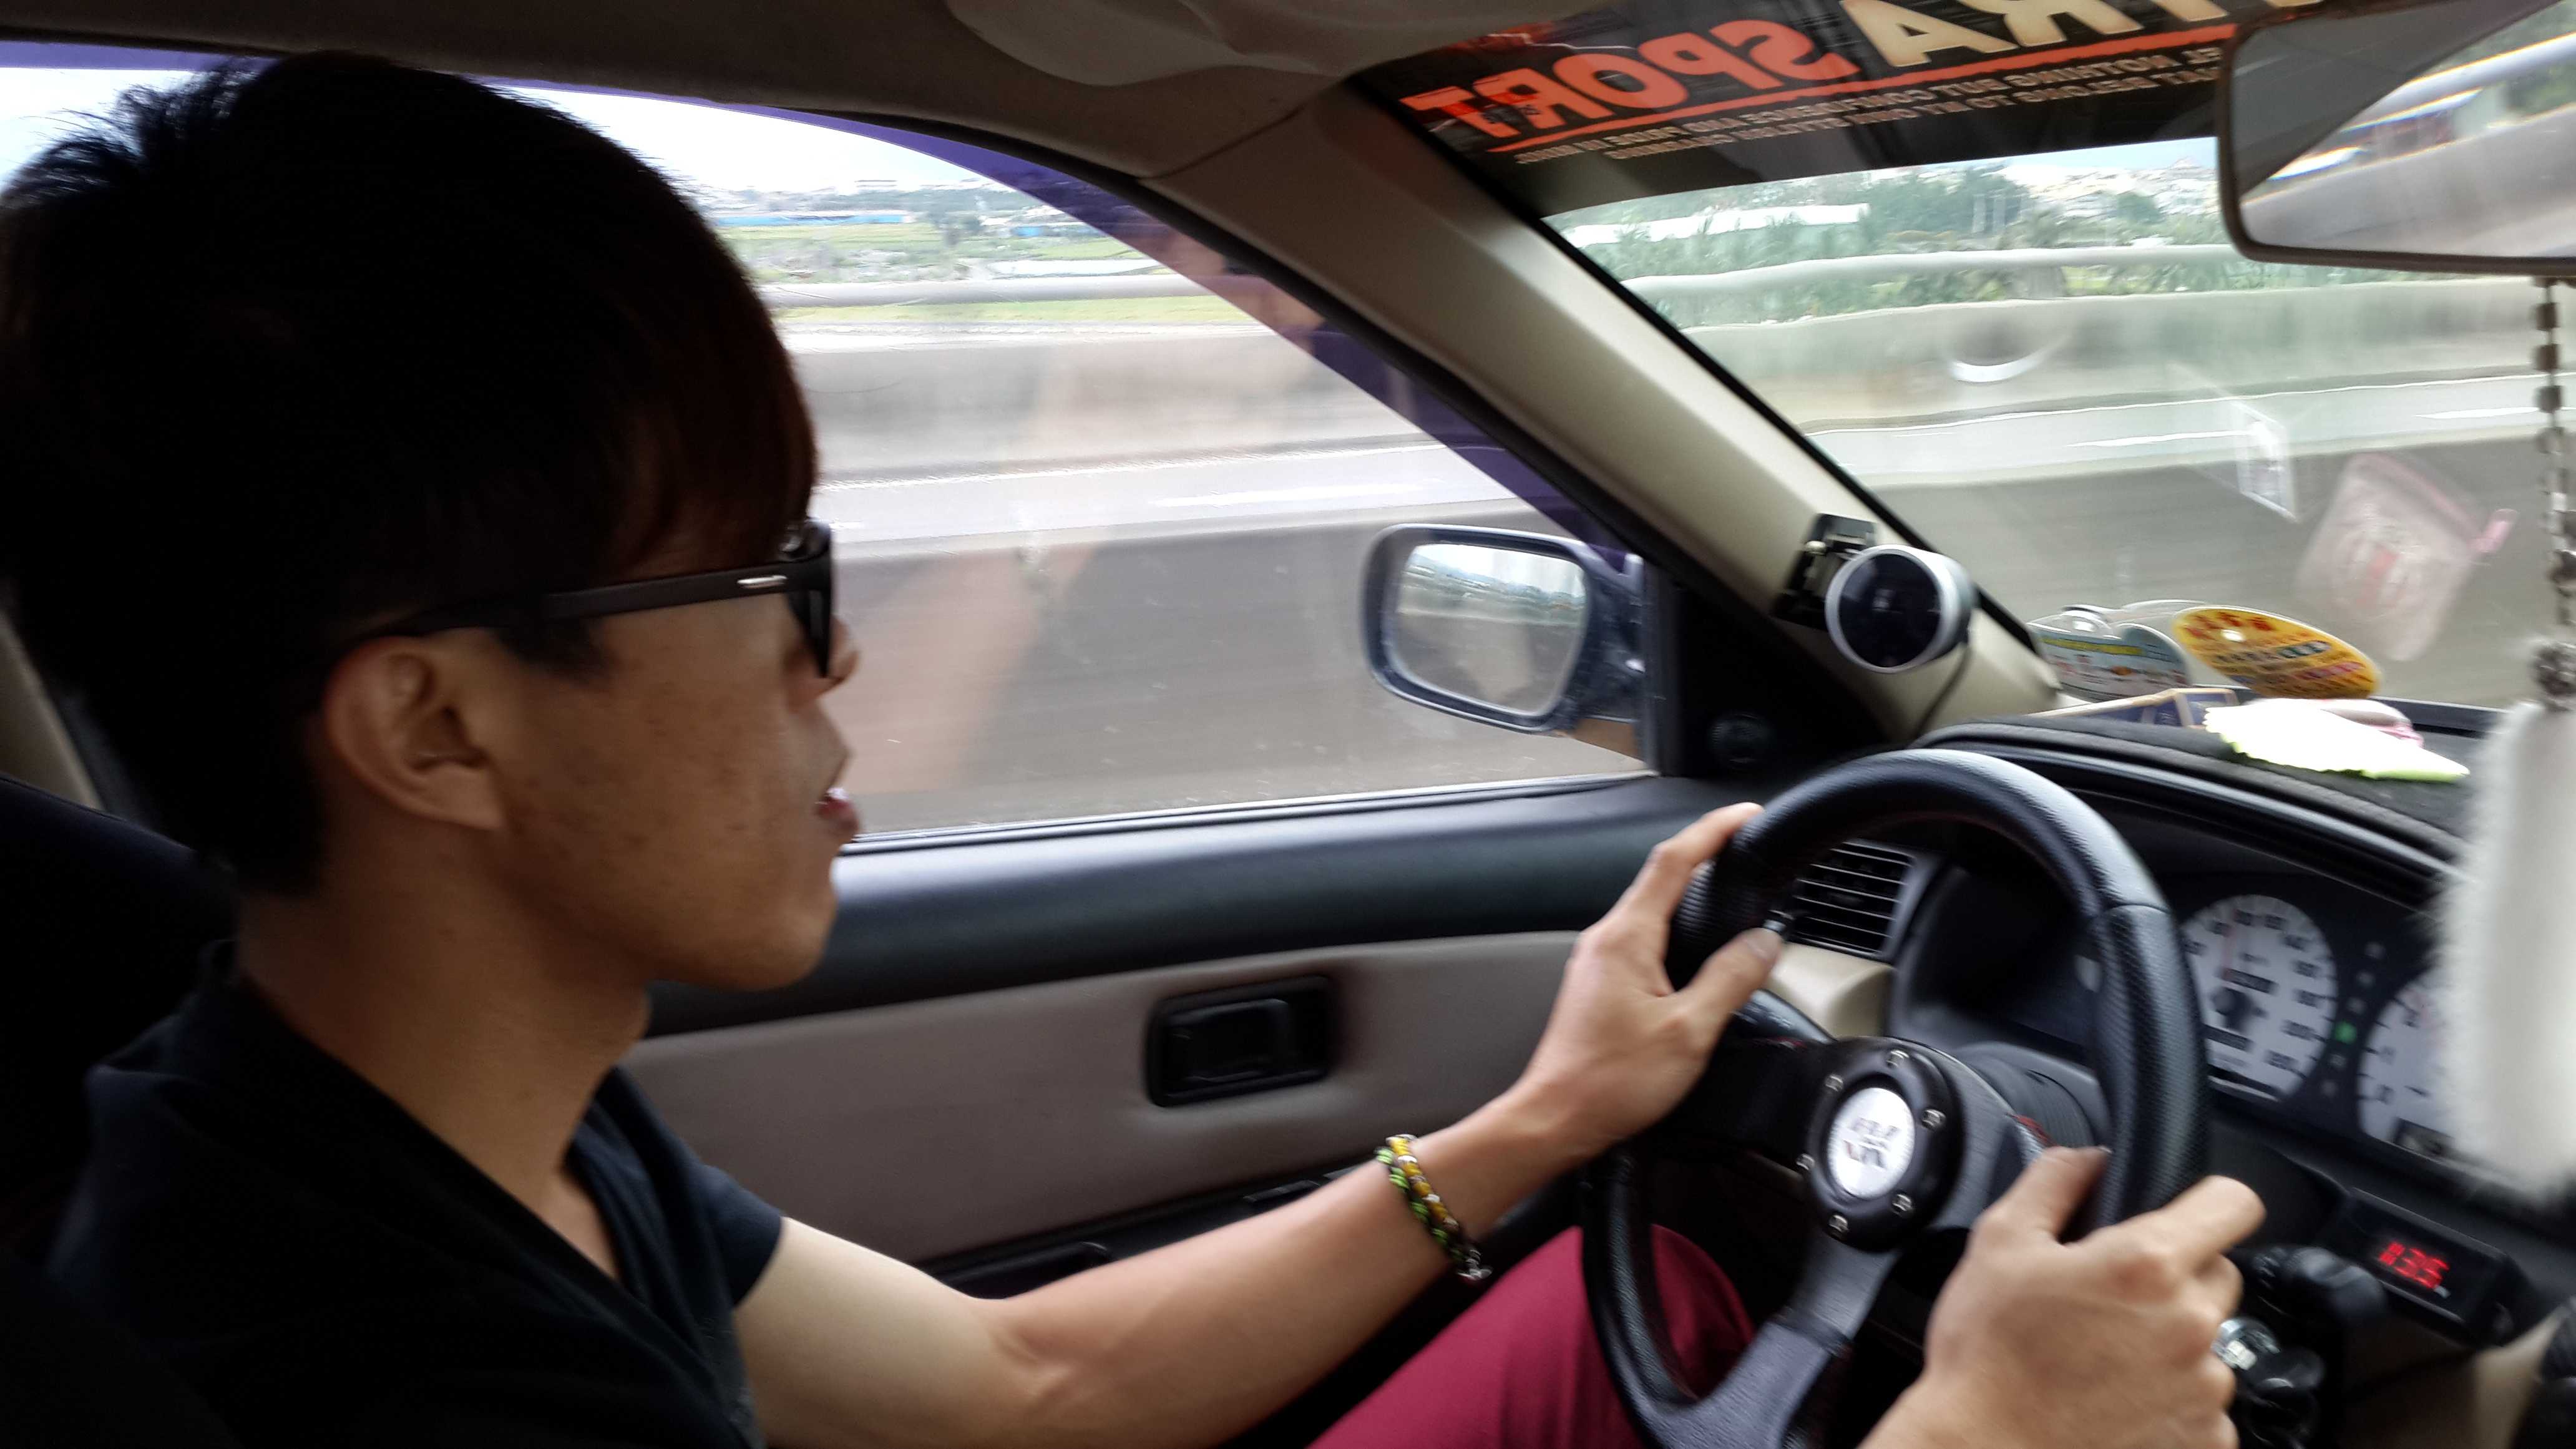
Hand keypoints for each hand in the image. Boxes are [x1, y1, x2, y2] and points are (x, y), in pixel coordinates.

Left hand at [1501, 803, 1781, 1162]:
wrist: (1556, 1118)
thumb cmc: (1611, 1082)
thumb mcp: (1689, 1032)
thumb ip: (1731, 980)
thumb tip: (1764, 944)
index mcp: (1626, 938)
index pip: (1673, 861)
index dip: (1712, 832)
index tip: (1744, 815)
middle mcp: (1606, 940)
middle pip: (1659, 877)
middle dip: (1703, 854)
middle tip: (1743, 844)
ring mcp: (1598, 960)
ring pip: (1650, 909)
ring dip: (1688, 891)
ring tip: (1726, 884)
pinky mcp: (1599, 983)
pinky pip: (1642, 937)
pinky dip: (1674, 926)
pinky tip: (1694, 944)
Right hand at [1876, 1148, 2266, 1448]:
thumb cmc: (1988, 1355)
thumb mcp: (1999, 1241)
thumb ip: (2054, 1181)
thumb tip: (2091, 1158)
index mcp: (2147, 1265)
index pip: (2233, 1203)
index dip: (2208, 1199)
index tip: (2185, 1213)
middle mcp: (2190, 1325)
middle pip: (2220, 1274)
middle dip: (2176, 1276)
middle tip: (2114, 1298)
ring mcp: (2203, 1388)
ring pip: (2209, 1340)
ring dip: (2170, 1341)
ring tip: (2104, 1357)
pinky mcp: (2205, 1438)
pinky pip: (2203, 1401)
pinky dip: (2170, 1397)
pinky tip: (2116, 1398)